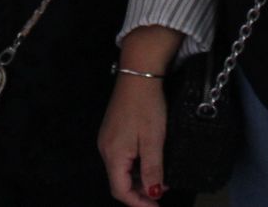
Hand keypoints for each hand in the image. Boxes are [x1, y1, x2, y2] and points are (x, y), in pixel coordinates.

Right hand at [99, 75, 170, 205]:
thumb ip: (152, 170)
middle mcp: (105, 149)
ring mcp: (107, 139)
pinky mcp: (112, 131)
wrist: (139, 74)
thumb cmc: (147, 107)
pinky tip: (150, 162)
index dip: (139, 204)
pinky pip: (122, 158)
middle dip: (140, 193)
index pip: (120, 191)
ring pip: (121, 170)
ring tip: (160, 179)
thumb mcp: (154, 140)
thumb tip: (153, 194)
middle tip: (162, 193)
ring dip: (139, 179)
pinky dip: (136, 166)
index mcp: (113, 154)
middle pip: (119, 182)